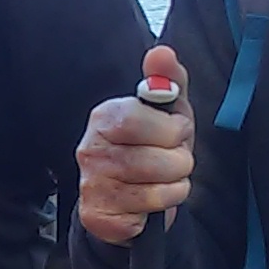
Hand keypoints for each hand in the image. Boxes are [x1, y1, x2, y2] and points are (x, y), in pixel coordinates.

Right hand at [76, 43, 195, 245]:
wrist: (131, 201)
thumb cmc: (151, 149)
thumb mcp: (167, 113)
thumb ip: (168, 80)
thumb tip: (162, 52)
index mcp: (104, 116)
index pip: (138, 119)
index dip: (170, 129)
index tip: (175, 133)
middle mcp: (89, 149)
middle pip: (155, 157)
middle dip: (178, 161)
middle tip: (172, 160)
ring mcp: (91, 185)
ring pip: (157, 187)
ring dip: (176, 184)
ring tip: (167, 179)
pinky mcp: (97, 216)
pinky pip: (149, 211)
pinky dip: (163, 206)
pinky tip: (154, 201)